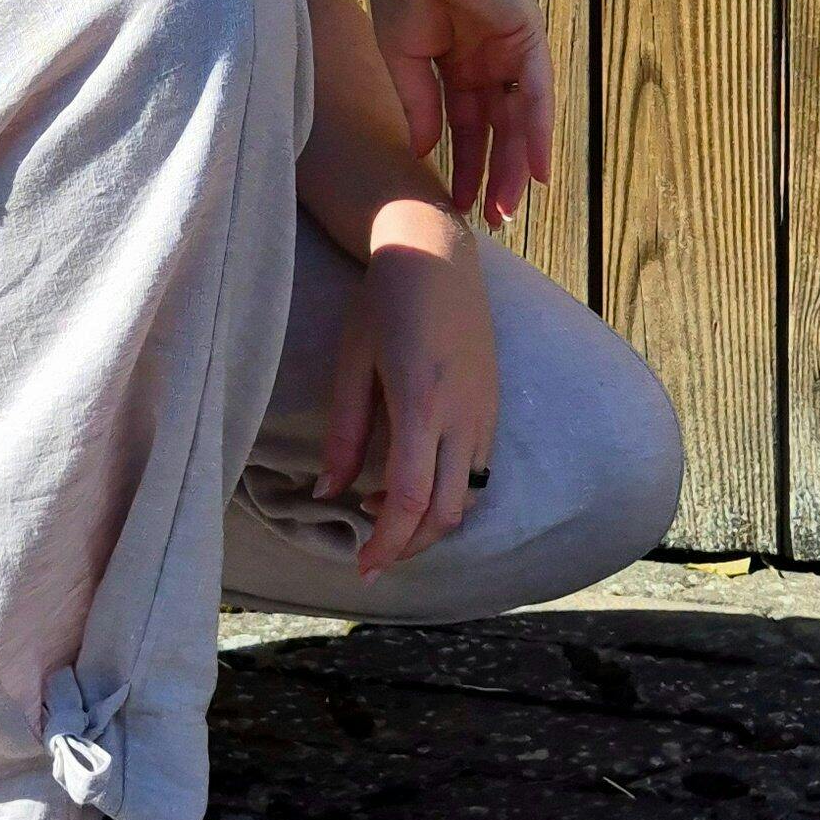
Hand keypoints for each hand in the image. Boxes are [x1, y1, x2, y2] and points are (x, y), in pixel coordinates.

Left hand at [316, 200, 499, 576]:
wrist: (437, 253)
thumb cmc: (384, 302)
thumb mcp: (351, 363)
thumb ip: (343, 433)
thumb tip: (327, 493)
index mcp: (421, 403)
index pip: (410, 498)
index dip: (387, 542)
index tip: (362, 566)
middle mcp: (462, 415)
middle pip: (446, 511)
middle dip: (409, 545)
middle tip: (370, 555)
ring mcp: (485, 412)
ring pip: (469, 497)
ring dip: (431, 523)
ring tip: (384, 518)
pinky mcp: (492, 407)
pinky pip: (478, 472)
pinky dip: (449, 495)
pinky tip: (413, 484)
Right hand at [366, 0, 553, 228]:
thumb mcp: (404, 58)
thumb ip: (420, 105)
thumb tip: (426, 152)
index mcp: (457, 64)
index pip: (467, 125)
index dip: (465, 164)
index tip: (459, 203)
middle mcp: (488, 61)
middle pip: (498, 129)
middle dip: (496, 173)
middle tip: (493, 219)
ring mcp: (511, 50)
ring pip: (519, 119)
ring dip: (518, 164)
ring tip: (511, 207)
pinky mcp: (528, 37)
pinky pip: (537, 92)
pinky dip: (539, 130)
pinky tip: (539, 169)